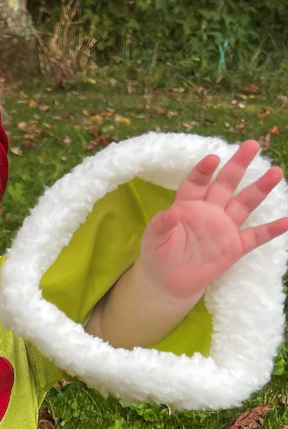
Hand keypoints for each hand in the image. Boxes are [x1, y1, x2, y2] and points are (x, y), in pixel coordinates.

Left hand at [138, 139, 287, 299]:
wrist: (169, 283)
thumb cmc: (158, 256)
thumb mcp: (153, 240)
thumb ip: (161, 225)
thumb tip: (172, 212)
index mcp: (188, 205)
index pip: (197, 183)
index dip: (204, 171)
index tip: (212, 159)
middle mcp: (210, 211)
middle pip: (226, 184)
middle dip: (238, 165)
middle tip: (252, 145)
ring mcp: (224, 228)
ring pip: (245, 204)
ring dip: (260, 189)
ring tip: (275, 172)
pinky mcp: (234, 247)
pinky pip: (255, 236)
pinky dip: (270, 230)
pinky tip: (286, 221)